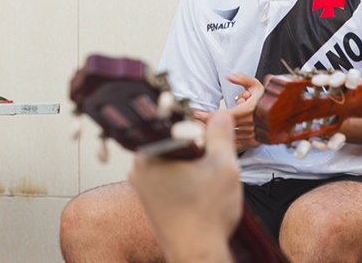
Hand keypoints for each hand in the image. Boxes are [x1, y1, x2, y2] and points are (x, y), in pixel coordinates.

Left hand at [129, 111, 240, 262]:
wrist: (197, 256)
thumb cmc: (205, 216)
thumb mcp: (222, 164)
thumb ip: (221, 133)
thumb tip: (220, 114)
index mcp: (148, 154)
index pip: (177, 126)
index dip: (200, 134)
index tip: (211, 145)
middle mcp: (138, 169)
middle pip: (176, 145)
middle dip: (199, 154)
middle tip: (210, 171)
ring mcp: (142, 187)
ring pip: (176, 164)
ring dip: (195, 170)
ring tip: (206, 188)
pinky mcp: (151, 202)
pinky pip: (172, 181)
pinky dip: (188, 185)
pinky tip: (200, 198)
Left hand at [194, 73, 263, 150]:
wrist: (283, 116)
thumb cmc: (268, 100)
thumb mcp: (256, 85)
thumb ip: (242, 79)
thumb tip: (228, 76)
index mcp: (249, 110)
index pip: (223, 116)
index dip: (208, 116)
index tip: (198, 115)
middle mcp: (250, 124)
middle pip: (223, 126)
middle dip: (210, 124)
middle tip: (199, 119)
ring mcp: (252, 135)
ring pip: (228, 135)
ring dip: (219, 131)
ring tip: (210, 125)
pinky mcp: (253, 142)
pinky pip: (236, 141)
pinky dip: (227, 138)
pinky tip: (223, 133)